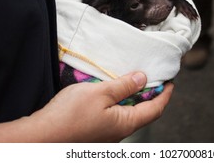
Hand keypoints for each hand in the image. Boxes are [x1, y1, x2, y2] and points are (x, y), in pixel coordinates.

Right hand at [32, 72, 173, 141]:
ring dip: (135, 98)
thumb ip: (123, 86)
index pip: (155, 109)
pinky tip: (113, 91)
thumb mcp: (101, 93)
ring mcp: (107, 133)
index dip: (165, 95)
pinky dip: (121, 102)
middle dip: (152, 96)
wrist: (42, 135)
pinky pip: (115, 115)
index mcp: (125, 123)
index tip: (171, 82)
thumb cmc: (70, 114)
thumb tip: (143, 79)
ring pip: (129, 114)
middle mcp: (120, 132)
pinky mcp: (96, 131)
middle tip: (154, 78)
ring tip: (134, 81)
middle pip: (144, 113)